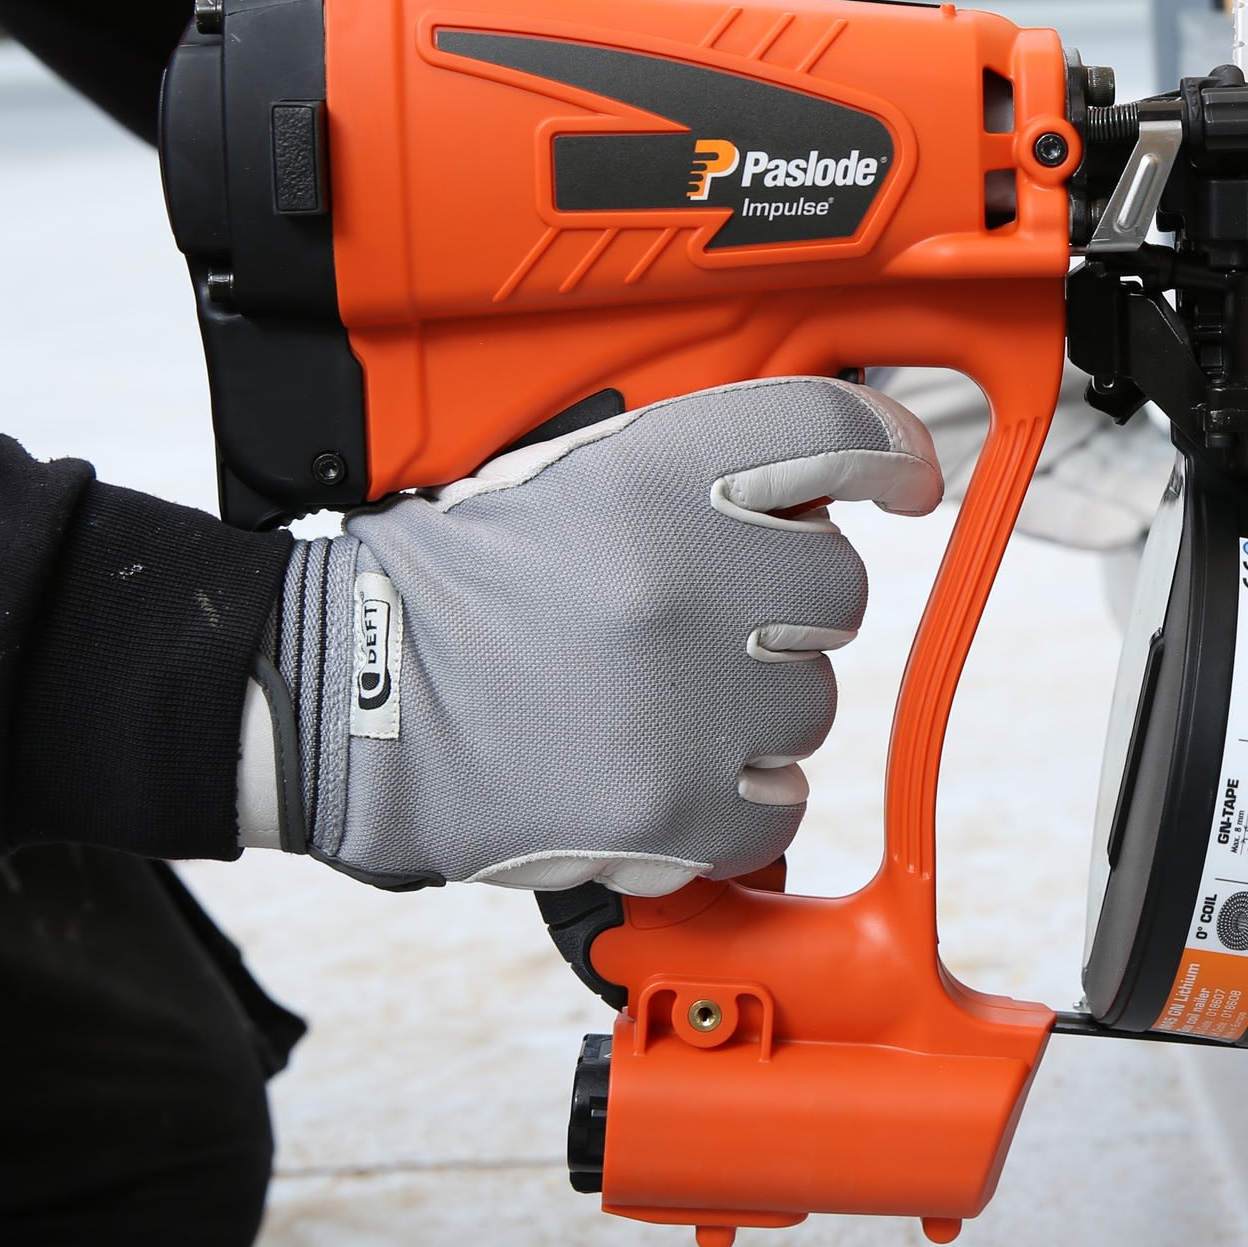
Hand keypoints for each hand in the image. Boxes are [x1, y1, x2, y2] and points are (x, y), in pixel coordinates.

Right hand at [234, 377, 938, 894]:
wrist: (341, 701)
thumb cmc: (459, 589)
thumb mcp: (568, 474)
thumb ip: (694, 465)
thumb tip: (824, 473)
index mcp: (654, 472)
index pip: (831, 435)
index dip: (888, 454)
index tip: (906, 479)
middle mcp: (680, 577)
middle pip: (835, 589)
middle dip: (784, 608)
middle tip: (700, 621)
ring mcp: (681, 701)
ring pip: (809, 705)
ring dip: (752, 709)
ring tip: (653, 701)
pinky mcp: (669, 810)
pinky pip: (774, 807)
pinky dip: (732, 801)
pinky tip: (662, 772)